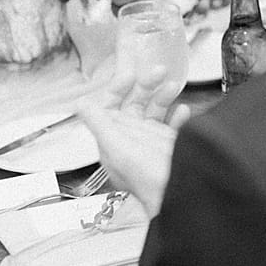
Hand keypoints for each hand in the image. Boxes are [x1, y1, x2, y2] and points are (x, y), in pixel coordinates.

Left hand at [77, 64, 190, 217]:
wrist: (181, 194)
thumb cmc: (150, 180)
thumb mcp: (119, 147)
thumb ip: (99, 123)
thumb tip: (81, 104)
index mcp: (114, 141)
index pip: (109, 108)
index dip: (118, 89)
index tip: (130, 74)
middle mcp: (132, 141)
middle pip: (134, 105)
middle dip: (145, 86)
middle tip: (158, 71)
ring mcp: (152, 144)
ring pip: (155, 111)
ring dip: (163, 96)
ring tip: (173, 86)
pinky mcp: (172, 148)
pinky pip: (174, 126)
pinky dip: (179, 116)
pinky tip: (184, 110)